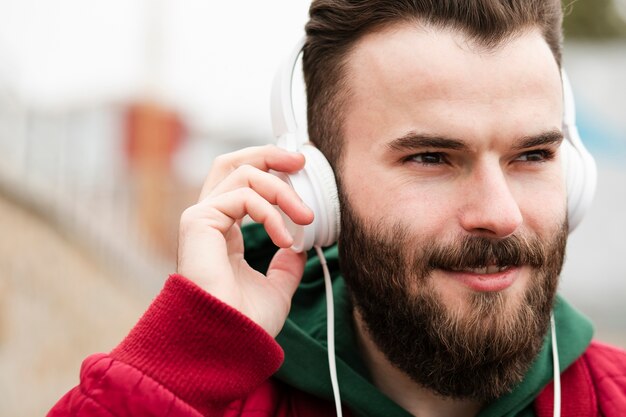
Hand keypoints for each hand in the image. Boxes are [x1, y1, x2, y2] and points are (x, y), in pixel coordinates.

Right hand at [177, 145, 313, 336]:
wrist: (229, 342)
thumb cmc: (246, 321)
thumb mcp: (276, 288)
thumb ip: (285, 264)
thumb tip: (299, 245)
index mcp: (224, 232)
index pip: (242, 185)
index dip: (270, 171)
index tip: (301, 171)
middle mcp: (210, 220)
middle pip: (232, 164)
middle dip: (269, 155)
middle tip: (301, 160)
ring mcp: (201, 218)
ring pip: (243, 174)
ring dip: (283, 191)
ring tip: (306, 217)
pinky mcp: (198, 221)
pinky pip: (242, 196)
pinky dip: (270, 211)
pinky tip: (284, 237)